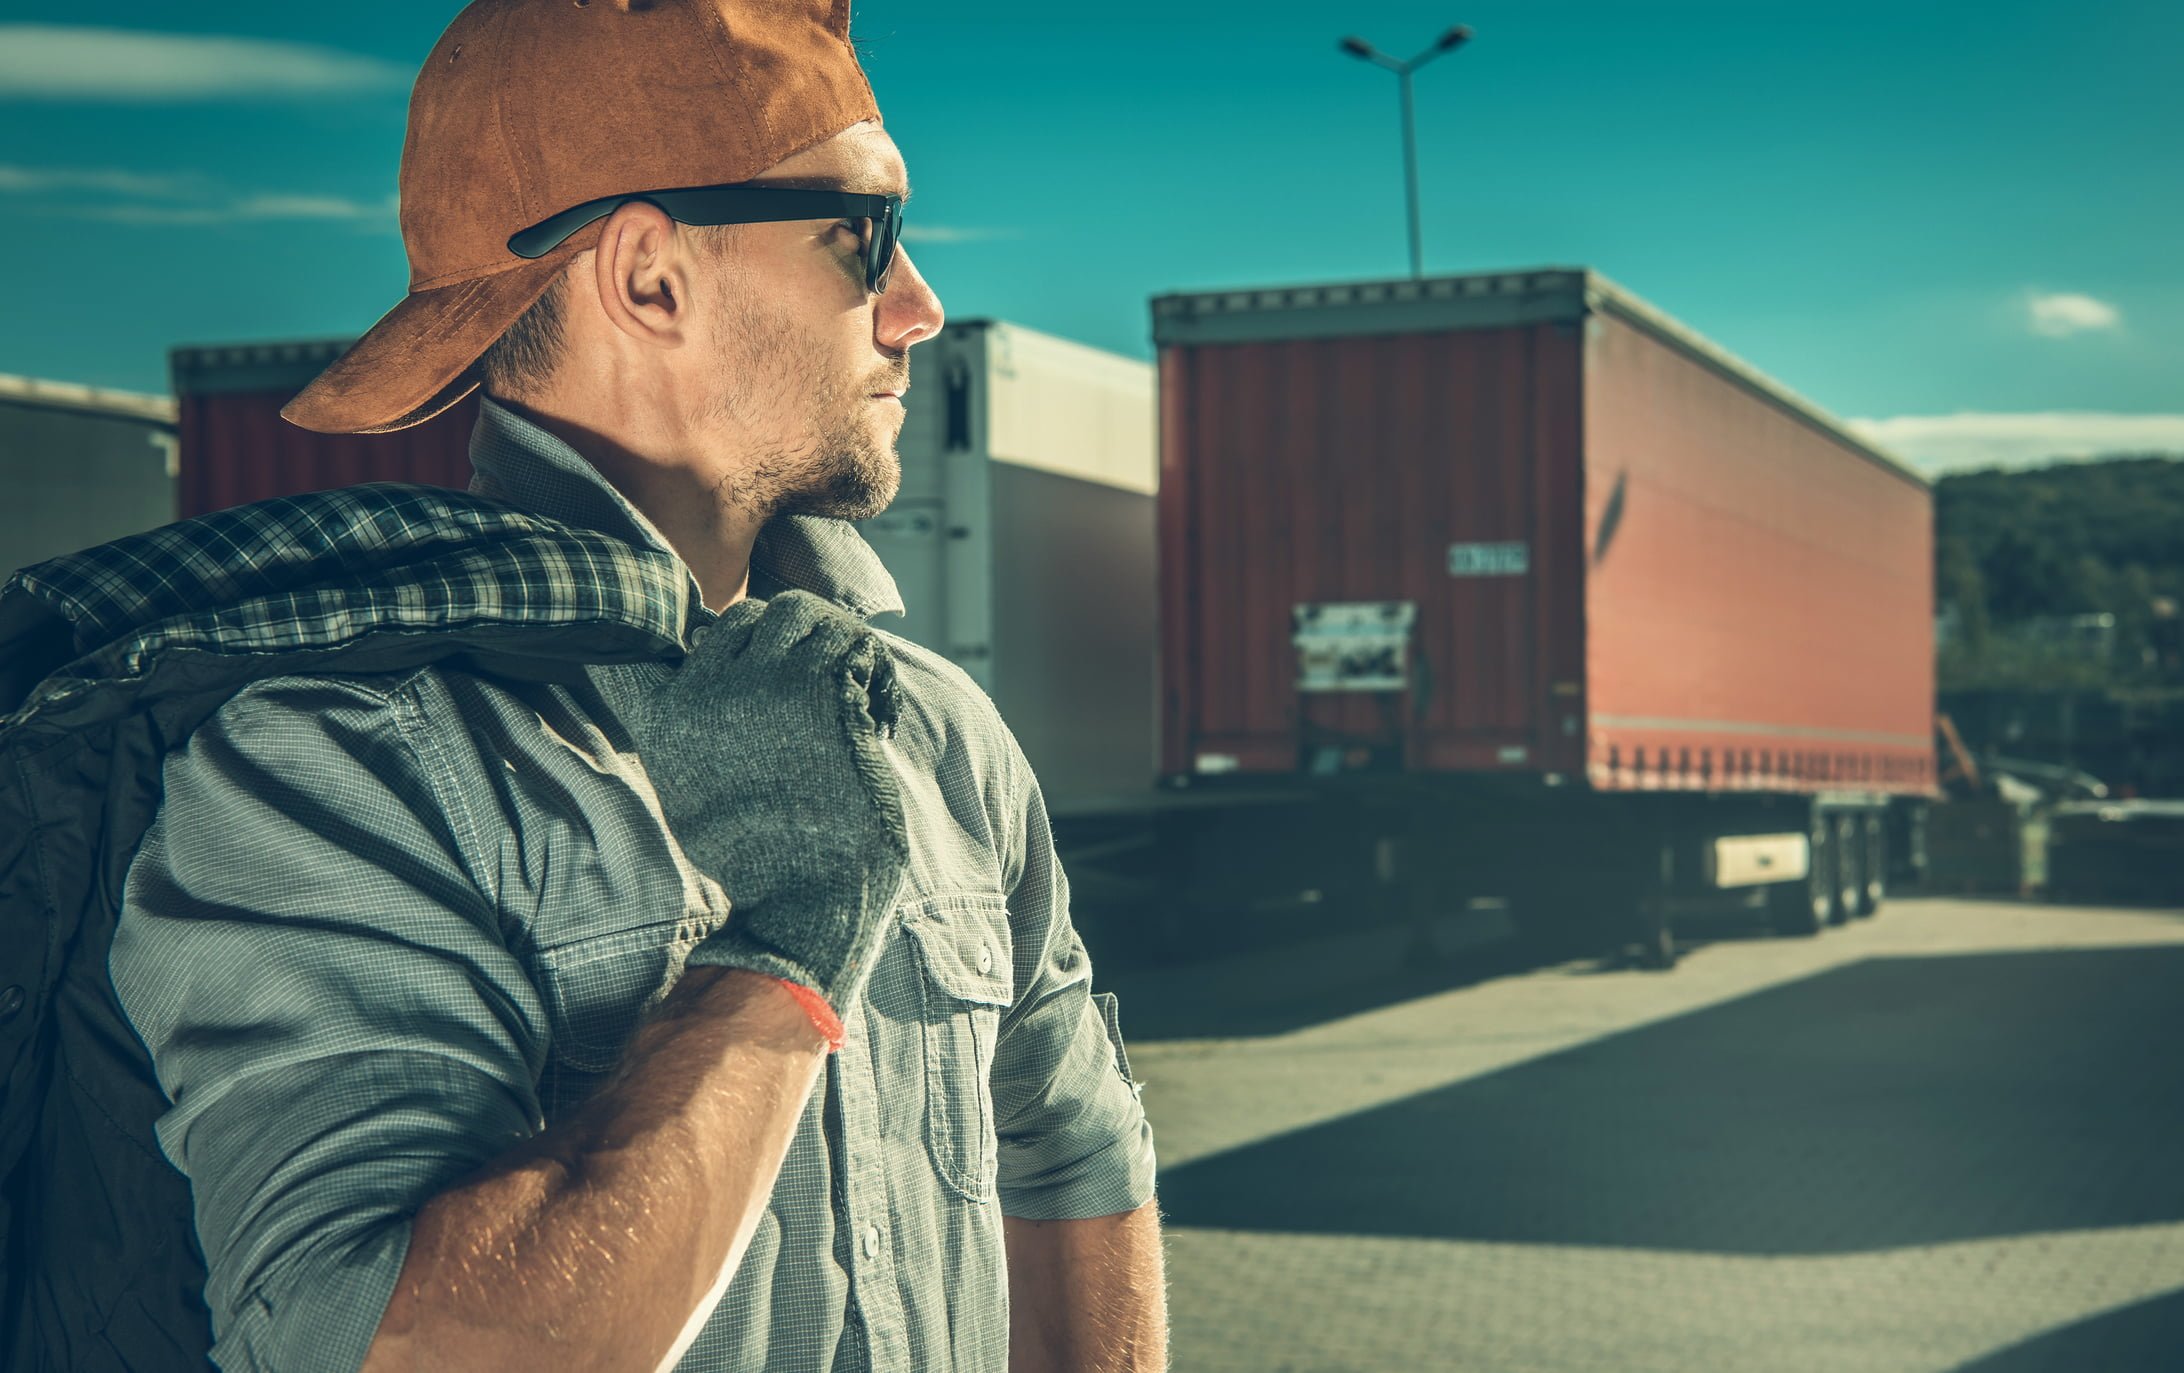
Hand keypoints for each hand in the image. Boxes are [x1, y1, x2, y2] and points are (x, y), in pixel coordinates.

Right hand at [588, 591, 910, 1042]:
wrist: (807, 899)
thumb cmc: (759, 855)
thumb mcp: (689, 785)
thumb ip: (684, 720)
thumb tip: (698, 654)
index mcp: (665, 718)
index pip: (655, 631)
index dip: (702, 628)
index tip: (735, 646)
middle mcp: (709, 692)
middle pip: (750, 613)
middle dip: (792, 641)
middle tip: (820, 688)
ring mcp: (768, 687)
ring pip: (806, 613)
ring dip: (839, 647)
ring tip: (852, 695)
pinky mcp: (826, 694)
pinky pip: (856, 644)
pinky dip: (876, 673)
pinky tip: (877, 716)